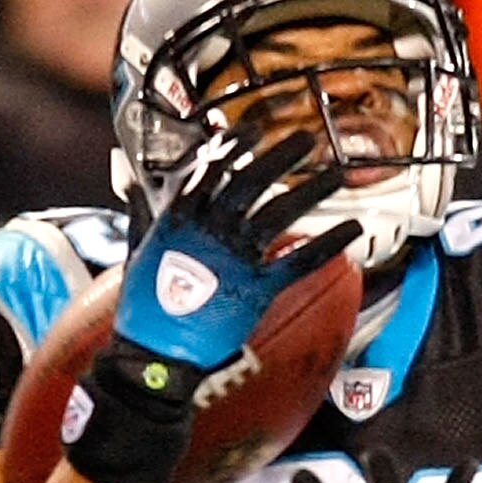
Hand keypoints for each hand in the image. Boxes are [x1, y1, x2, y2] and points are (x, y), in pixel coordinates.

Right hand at [112, 130, 356, 376]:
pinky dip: (328, 245)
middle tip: (305, 139)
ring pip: (280, 212)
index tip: (254, 128)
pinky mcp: (257, 289)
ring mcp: (236, 258)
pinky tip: (351, 230)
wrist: (156, 354)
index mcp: (182, 215)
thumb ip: (140, 210)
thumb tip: (130, 182)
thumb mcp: (136, 246)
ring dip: (311, 190)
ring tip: (335, 173)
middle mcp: (212, 228)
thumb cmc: (143, 307)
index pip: (212, 167)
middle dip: (281, 156)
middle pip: (252, 181)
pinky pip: (299, 261)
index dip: (235, 144)